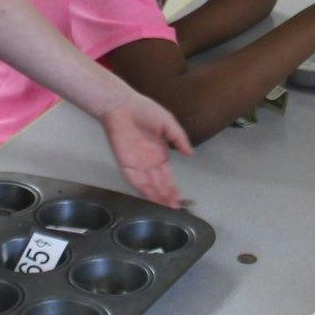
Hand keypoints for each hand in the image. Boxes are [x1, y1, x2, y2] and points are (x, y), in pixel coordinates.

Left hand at [99, 93, 193, 207]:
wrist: (122, 106)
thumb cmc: (145, 111)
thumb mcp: (168, 123)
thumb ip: (179, 139)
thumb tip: (191, 154)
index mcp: (159, 154)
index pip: (168, 176)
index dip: (173, 188)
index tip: (180, 199)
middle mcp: (149, 162)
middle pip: (159, 184)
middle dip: (167, 196)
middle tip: (175, 207)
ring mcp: (137, 164)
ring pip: (148, 185)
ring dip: (157, 196)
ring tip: (166, 206)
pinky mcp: (126, 163)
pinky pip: (135, 180)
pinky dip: (143, 189)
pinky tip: (151, 197)